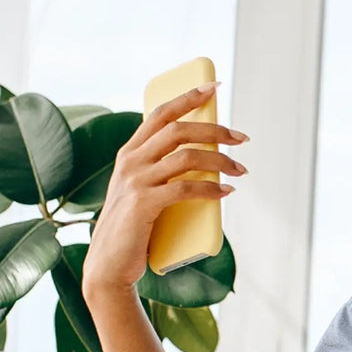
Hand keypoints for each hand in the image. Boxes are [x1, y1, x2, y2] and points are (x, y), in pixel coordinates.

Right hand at [82, 82, 248, 297]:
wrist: (109, 264)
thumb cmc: (134, 229)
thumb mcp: (146, 193)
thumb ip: (164, 176)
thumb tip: (207, 166)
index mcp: (130, 153)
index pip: (160, 113)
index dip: (188, 98)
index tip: (214, 87)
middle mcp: (130, 161)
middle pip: (178, 130)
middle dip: (214, 129)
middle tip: (242, 138)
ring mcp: (134, 181)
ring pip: (185, 157)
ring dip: (220, 161)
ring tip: (242, 170)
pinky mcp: (142, 204)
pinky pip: (184, 188)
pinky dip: (210, 188)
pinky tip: (227, 191)